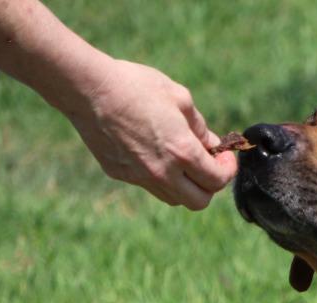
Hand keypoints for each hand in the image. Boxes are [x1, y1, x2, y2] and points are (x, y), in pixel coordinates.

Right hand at [67, 59, 236, 209]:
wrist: (88, 89)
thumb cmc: (136, 86)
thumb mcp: (179, 97)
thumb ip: (200, 126)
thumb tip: (212, 144)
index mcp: (182, 152)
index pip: (217, 180)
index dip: (228, 169)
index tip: (225, 156)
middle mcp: (162, 172)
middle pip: (199, 202)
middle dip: (210, 186)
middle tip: (208, 164)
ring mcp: (139, 177)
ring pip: (173, 198)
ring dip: (185, 185)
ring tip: (182, 161)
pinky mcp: (120, 174)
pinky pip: (148, 185)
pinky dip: (159, 177)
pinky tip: (153, 153)